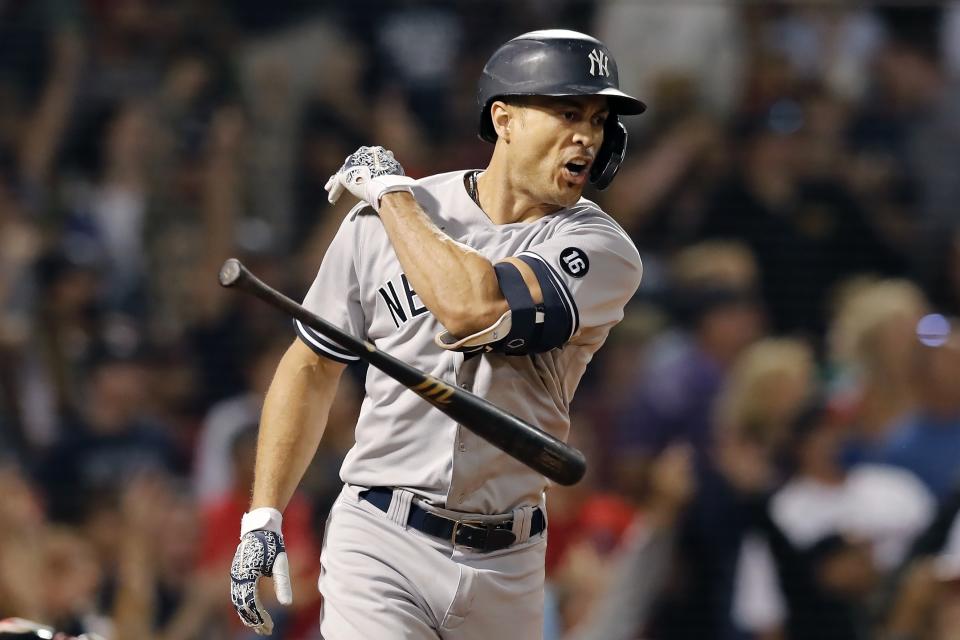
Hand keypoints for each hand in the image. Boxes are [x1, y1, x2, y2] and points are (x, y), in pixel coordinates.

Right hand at [230, 508, 292, 635]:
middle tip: (266, 630)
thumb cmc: (272, 544)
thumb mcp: (280, 563)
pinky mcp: (237, 573)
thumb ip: (282, 584)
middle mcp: (237, 576)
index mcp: (247, 575)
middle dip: (253, 620)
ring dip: (248, 615)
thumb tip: (287, 604)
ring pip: (238, 601)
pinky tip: (254, 612)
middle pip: (242, 606)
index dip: (260, 617)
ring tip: (260, 625)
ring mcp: (235, 575)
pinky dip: (245, 605)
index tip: (270, 627)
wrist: (260, 527)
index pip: (251, 603)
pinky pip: (238, 594)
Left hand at [324, 145, 415, 210]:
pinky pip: (338, 184)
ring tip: (329, 189)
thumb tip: (392, 158)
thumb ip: (389, 165)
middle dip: (346, 171)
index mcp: (374, 152)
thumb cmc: (396, 180)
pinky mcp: (345, 175)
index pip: (364, 159)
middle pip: (350, 163)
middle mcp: (361, 155)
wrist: (388, 184)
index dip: (361, 166)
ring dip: (335, 182)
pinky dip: (335, 192)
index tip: (360, 173)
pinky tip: (331, 199)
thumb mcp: (395, 170)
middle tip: (341, 179)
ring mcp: (353, 164)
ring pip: (341, 174)